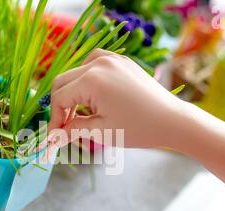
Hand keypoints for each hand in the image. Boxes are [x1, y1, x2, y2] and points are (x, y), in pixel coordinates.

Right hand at [49, 49, 186, 148]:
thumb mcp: (101, 132)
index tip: (56, 136)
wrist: (172, 120)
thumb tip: (52, 138)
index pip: (59, 97)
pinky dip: (85, 79)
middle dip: (61, 105)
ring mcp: (111, 58)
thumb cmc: (139, 128)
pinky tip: (92, 95)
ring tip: (80, 114)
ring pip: (75, 72)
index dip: (55, 118)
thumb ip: (72, 130)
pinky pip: (92, 65)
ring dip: (72, 92)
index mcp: (92, 80)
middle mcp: (99, 62)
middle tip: (65, 128)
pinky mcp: (120, 60)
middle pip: (63, 81)